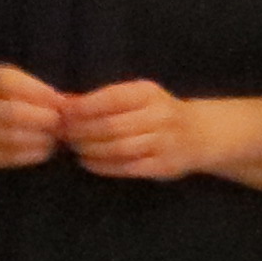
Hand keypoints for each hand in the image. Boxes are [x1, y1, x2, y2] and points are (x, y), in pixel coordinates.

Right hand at [0, 61, 66, 169]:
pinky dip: (32, 154)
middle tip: (58, 121)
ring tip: (54, 136)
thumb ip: (30, 86)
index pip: (8, 82)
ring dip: (40, 138)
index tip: (58, 100)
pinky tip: (43, 149)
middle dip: (42, 118)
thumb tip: (61, 102)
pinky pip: (10, 157)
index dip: (37, 91)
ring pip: (12, 138)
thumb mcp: (4, 80)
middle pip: (11, 114)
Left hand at [59, 79, 205, 180]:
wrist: (199, 134)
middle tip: (62, 134)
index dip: (83, 107)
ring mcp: (164, 143)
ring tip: (73, 148)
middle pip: (112, 125)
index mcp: (149, 93)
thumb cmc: (158, 112)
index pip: (111, 98)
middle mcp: (159, 116)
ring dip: (90, 149)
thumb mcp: (137, 97)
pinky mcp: (163, 166)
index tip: (62, 113)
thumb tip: (63, 101)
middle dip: (82, 130)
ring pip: (118, 148)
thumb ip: (102, 99)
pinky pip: (127, 167)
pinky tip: (88, 162)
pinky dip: (103, 166)